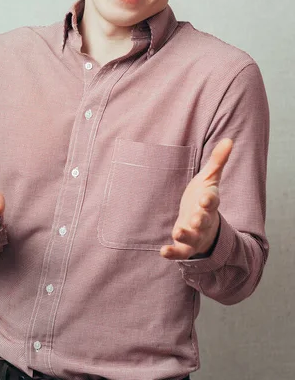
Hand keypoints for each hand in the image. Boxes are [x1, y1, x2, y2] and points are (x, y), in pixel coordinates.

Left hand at [160, 138, 232, 259]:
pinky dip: (172, 253)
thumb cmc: (204, 199)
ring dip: (185, 234)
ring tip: (177, 231)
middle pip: (203, 220)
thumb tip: (229, 139)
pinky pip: (180, 251)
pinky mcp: (185, 246)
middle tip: (195, 218)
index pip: (212, 201)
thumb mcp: (210, 179)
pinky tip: (163, 252)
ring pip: (192, 237)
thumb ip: (218, 161)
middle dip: (200, 219)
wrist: (205, 227)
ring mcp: (195, 234)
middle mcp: (204, 220)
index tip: (207, 197)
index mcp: (209, 203)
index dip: (210, 200)